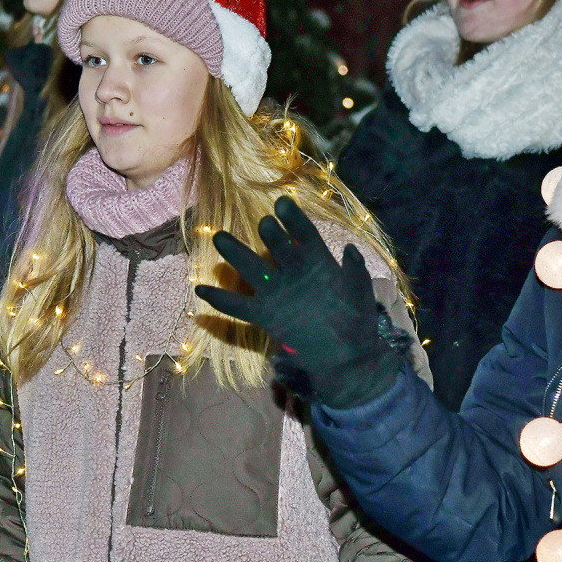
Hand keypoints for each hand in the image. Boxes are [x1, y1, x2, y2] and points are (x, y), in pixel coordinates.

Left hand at [195, 196, 400, 408]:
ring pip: (250, 268)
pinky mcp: (264, 316)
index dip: (293, 217)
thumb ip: (354, 268)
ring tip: (218, 236)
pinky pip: (235, 307)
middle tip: (261, 222)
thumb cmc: (357, 322)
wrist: (343, 358)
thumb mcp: (362, 290)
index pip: (305, 233)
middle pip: (276, 245)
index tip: (282, 203)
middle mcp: (294, 275)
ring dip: (233, 251)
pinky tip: (198, 289)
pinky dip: (217, 299)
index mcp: (320, 265)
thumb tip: (349, 248)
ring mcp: (276, 295)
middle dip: (268, 231)